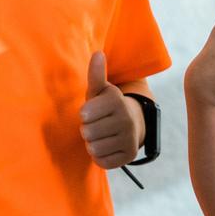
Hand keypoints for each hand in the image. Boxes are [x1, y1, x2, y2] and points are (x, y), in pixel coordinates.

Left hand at [78, 51, 142, 168]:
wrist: (130, 123)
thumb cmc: (106, 105)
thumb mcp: (99, 90)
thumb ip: (96, 74)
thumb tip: (98, 53)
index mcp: (116, 100)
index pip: (85, 114)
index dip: (84, 114)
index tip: (92, 111)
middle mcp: (126, 119)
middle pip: (88, 132)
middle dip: (87, 130)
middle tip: (96, 124)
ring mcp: (130, 139)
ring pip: (94, 148)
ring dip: (92, 143)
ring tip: (101, 135)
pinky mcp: (129, 156)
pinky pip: (102, 162)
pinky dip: (100, 157)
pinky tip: (107, 146)